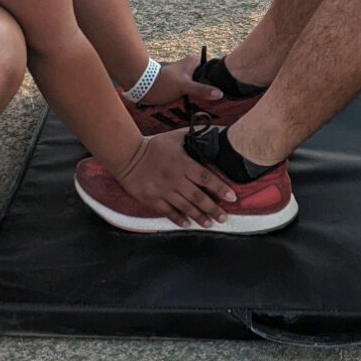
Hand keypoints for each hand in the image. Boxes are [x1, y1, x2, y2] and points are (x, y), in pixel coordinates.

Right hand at [116, 131, 237, 228]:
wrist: (127, 156)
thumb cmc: (154, 146)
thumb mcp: (175, 137)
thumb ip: (194, 139)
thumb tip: (213, 135)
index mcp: (183, 163)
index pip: (206, 177)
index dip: (220, 188)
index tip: (232, 197)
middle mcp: (175, 179)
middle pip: (198, 196)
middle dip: (213, 208)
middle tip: (224, 217)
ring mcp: (163, 191)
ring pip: (185, 206)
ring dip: (199, 216)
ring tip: (210, 223)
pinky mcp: (152, 199)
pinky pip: (168, 211)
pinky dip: (178, 219)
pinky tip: (187, 224)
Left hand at [136, 58, 223, 110]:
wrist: (143, 88)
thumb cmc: (163, 83)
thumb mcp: (184, 86)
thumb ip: (201, 89)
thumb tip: (220, 93)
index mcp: (194, 62)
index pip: (213, 69)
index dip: (219, 79)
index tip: (226, 90)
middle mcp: (192, 68)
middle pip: (207, 80)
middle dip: (211, 90)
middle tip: (218, 102)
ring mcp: (187, 78)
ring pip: (200, 88)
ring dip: (202, 97)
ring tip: (210, 106)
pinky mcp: (181, 87)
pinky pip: (193, 93)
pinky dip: (195, 99)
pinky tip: (200, 107)